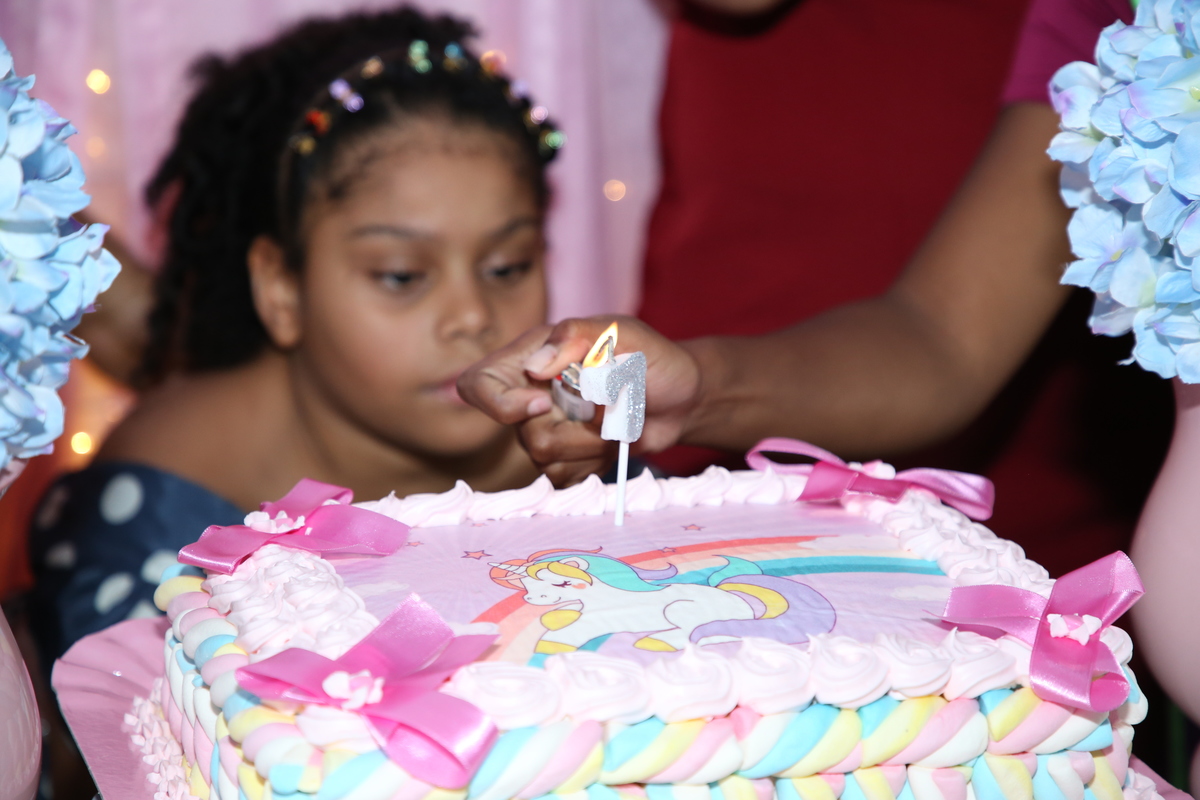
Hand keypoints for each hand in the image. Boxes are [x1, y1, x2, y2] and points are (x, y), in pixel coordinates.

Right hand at [458, 316, 702, 484]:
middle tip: (610, 406)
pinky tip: (613, 442)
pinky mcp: (567, 459)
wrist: (683, 398)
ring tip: (617, 421)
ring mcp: (546, 430)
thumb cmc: (652, 358)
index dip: (500, 403)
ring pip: (544, 458)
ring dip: (592, 443)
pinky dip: (595, 462)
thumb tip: (534, 368)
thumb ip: (578, 336)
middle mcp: (530, 396)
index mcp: (531, 358)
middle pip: (521, 432)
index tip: (543, 402)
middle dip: (574, 425)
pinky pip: (564, 477)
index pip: (477, 385)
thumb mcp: (623, 332)